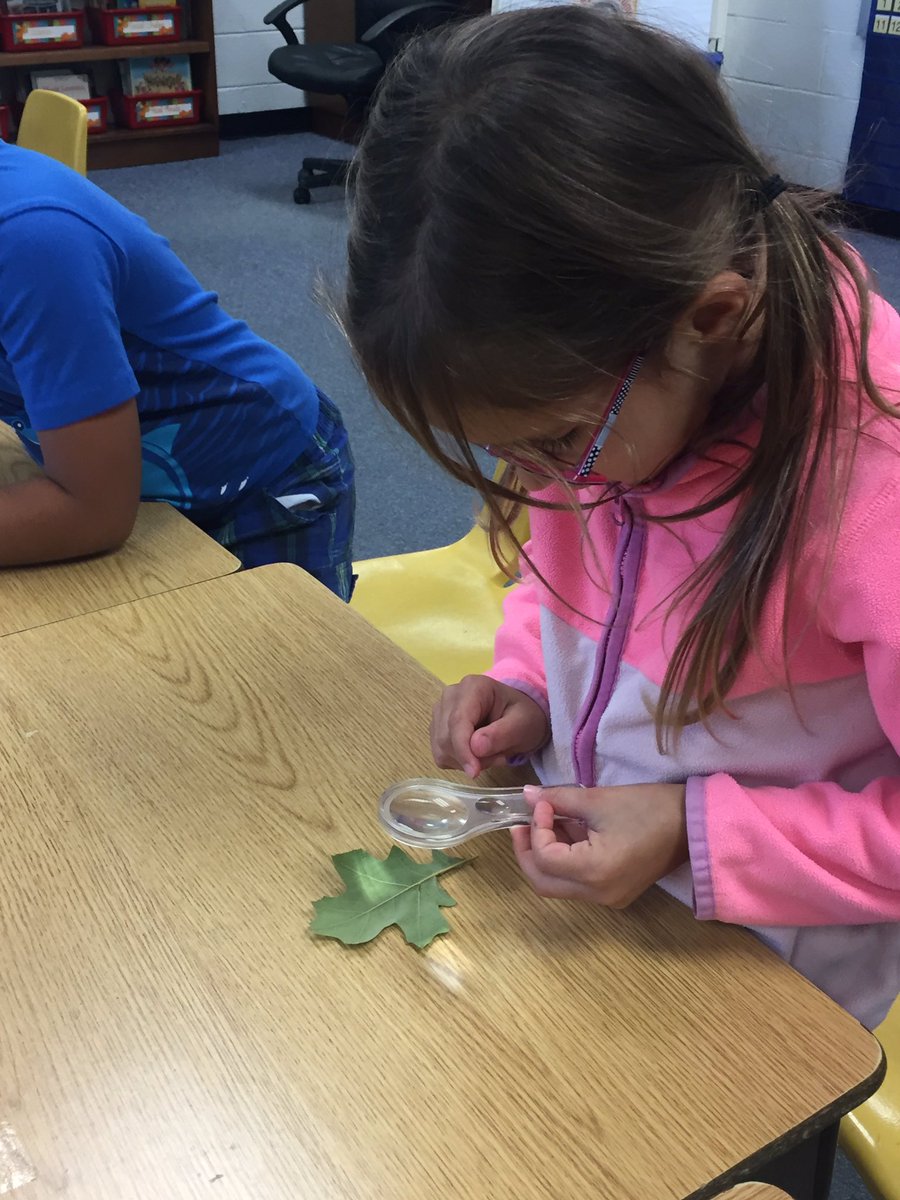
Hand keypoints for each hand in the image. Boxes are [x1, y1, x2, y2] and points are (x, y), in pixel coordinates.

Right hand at [430, 675, 548, 776]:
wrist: (519, 716)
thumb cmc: (523, 717)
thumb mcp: (523, 725)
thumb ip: (501, 735)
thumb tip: (475, 748)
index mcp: (473, 687)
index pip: (458, 721)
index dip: (463, 749)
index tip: (474, 772)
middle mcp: (450, 696)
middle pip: (447, 737)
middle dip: (471, 756)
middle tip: (499, 757)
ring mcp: (440, 712)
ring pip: (442, 748)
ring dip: (467, 761)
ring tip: (493, 753)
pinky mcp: (437, 729)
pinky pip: (442, 755)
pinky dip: (461, 762)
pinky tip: (478, 754)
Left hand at [511, 783, 687, 907]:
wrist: (694, 824)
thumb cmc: (649, 808)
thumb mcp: (598, 800)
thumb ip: (558, 800)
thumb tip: (528, 795)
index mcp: (595, 872)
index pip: (544, 858)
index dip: (536, 829)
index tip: (542, 803)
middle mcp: (598, 895)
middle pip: (543, 883)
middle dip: (527, 852)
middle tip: (522, 824)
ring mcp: (608, 899)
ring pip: (558, 886)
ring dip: (545, 856)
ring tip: (547, 823)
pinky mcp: (615, 893)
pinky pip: (577, 883)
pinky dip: (564, 861)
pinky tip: (568, 834)